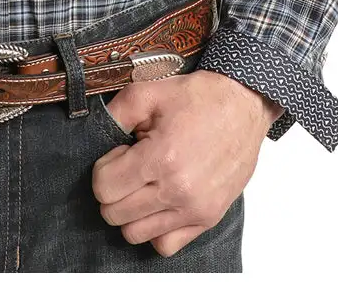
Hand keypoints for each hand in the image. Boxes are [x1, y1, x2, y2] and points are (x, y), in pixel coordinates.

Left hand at [91, 69, 282, 255]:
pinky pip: (166, 246)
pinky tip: (159, 202)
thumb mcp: (148, 92)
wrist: (242, 105)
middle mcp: (177, 190)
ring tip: (144, 184)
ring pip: (136, 234)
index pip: (104, 187)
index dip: (104, 168)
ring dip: (130, 212)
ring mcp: (194, 209)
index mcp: (160, 158)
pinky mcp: (207, 218)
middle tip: (130, 167)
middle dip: (112, 190)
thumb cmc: (198, 98)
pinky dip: (155, 229)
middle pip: (115, 214)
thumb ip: (115, 114)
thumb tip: (95, 134)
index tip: (119, 154)